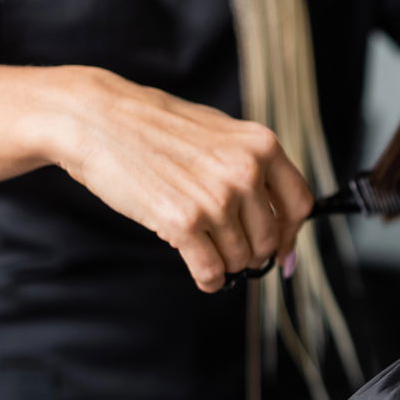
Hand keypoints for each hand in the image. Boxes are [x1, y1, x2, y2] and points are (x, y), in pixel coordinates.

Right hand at [53, 67, 313, 291]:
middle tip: (231, 250)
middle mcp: (246, 172)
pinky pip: (211, 270)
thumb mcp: (221, 134)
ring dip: (226, 263)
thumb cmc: (157, 127)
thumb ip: (254, 168)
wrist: (99, 120)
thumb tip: (282, 216)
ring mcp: (216, 198)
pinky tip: (203, 275)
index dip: (291, 234)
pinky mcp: (183, 222)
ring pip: (239, 258)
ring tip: (205, 248)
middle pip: (268, 239)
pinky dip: (209, 280)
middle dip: (251, 252)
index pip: (300, 205)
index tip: (282, 249)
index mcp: (262, 146)